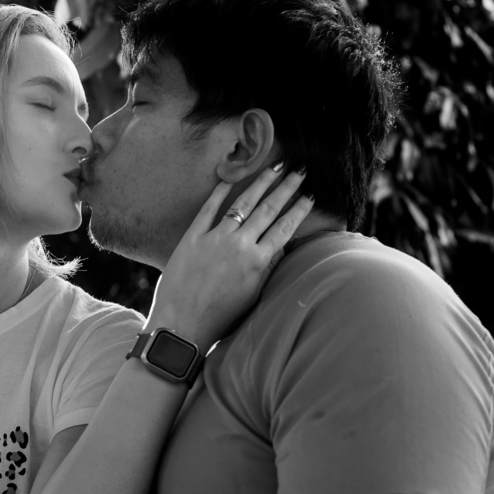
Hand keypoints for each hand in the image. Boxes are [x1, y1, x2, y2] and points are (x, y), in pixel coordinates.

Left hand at [150, 167, 313, 351]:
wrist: (181, 326)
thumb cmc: (219, 318)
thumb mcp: (252, 295)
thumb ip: (267, 268)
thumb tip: (281, 246)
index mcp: (258, 262)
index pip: (285, 227)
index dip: (300, 208)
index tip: (311, 193)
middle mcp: (239, 246)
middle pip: (268, 209)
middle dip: (286, 187)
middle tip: (300, 169)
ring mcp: (215, 239)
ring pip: (243, 203)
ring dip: (261, 182)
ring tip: (275, 167)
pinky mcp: (192, 238)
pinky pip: (209, 208)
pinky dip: (220, 191)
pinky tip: (231, 176)